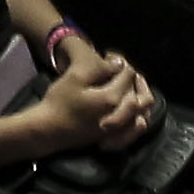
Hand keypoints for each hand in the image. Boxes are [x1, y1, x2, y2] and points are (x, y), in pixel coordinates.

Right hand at [43, 32, 152, 149]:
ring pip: (143, 112)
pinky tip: (132, 109)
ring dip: (141, 96)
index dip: (121, 62)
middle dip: (136, 79)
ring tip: (130, 86)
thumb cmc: (60, 102)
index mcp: (112, 98)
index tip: (109, 56)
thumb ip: (99, 68)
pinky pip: (137, 128)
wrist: (50, 130)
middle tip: (123, 70)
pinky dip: (140, 116)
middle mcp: (122, 115)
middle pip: (142, 94)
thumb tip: (119, 64)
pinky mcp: (116, 137)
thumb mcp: (75, 77)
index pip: (128, 75)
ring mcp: (120, 129)